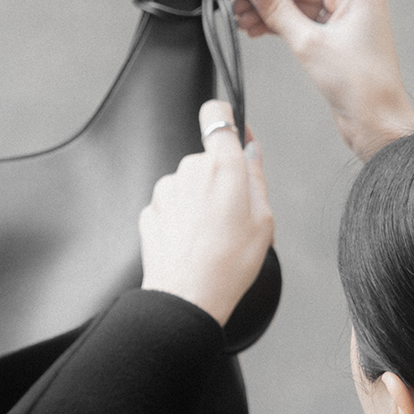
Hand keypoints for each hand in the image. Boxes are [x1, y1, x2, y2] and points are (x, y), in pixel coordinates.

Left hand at [139, 102, 274, 326]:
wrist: (187, 297)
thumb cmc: (229, 264)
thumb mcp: (263, 220)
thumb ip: (257, 177)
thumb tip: (251, 151)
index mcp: (222, 166)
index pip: (217, 116)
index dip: (225, 119)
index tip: (231, 127)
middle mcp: (189, 170)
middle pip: (206, 160)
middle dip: (219, 181)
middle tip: (233, 218)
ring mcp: (165, 190)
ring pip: (187, 185)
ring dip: (198, 202)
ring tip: (212, 239)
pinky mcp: (150, 211)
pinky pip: (171, 207)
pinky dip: (181, 220)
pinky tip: (192, 245)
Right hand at [222, 0, 413, 158]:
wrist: (376, 122)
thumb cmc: (360, 84)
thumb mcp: (309, 43)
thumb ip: (278, 9)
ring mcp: (343, 18)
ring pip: (296, 2)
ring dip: (266, 8)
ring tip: (238, 16)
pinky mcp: (334, 38)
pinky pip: (300, 21)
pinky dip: (277, 24)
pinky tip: (254, 27)